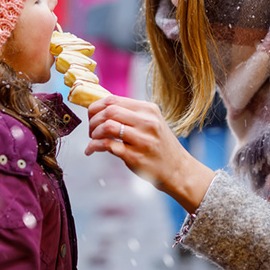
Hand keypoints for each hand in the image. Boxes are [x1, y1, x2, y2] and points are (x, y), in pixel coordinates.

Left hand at [85, 95, 215, 213]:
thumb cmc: (159, 145)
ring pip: (107, 126)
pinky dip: (94, 146)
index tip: (91, 115)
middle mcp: (147, 122)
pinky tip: (91, 150)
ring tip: (93, 139)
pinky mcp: (136, 157)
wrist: (178, 170)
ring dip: (93, 133)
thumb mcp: (151, 123)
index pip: (114, 99)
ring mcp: (142, 140)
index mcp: (149, 110)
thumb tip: (100, 108)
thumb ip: (130, 114)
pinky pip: (108, 146)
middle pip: (109, 111)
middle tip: (91, 130)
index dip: (96, 107)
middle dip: (93, 120)